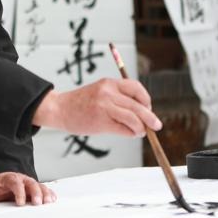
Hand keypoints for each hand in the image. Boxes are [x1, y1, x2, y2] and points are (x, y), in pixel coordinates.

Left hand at [0, 172, 55, 206]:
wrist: (4, 181)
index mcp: (11, 178)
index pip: (16, 183)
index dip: (19, 193)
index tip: (20, 203)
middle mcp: (23, 180)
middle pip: (31, 184)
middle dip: (35, 193)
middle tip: (37, 203)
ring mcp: (30, 184)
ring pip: (40, 186)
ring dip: (45, 194)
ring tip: (48, 202)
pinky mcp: (36, 189)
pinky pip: (45, 189)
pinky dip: (50, 194)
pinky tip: (53, 199)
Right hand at [32, 78, 161, 136]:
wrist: (60, 109)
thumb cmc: (82, 103)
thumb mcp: (101, 92)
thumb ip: (118, 98)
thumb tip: (142, 113)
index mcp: (109, 83)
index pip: (136, 88)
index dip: (146, 99)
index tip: (148, 108)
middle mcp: (108, 92)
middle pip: (137, 105)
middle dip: (150, 117)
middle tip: (157, 125)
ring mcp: (104, 106)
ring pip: (133, 117)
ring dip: (141, 127)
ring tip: (141, 132)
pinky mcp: (100, 121)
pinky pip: (123, 129)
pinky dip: (131, 133)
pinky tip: (131, 134)